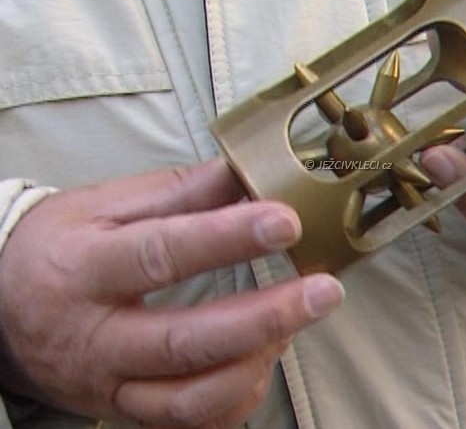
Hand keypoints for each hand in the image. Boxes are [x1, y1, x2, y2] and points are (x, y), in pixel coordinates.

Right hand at [0, 160, 344, 426]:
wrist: (2, 306)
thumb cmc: (59, 246)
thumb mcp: (105, 205)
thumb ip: (180, 191)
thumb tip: (245, 171)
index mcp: (84, 267)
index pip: (162, 253)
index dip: (228, 239)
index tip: (285, 221)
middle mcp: (94, 335)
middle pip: (184, 341)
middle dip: (264, 319)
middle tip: (323, 291)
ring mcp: (108, 383)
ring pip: (189, 398)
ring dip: (254, 363)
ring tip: (293, 324)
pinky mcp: (122, 409)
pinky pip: (186, 423)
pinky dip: (233, 399)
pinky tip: (260, 362)